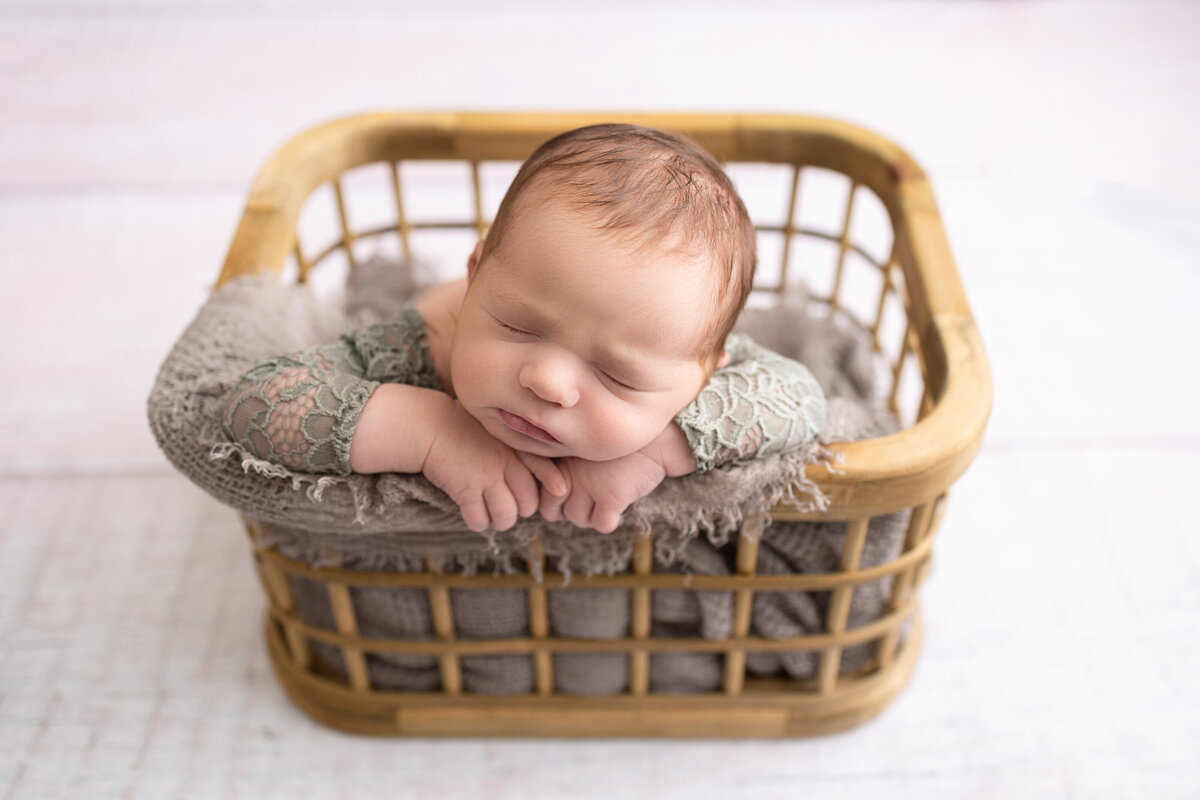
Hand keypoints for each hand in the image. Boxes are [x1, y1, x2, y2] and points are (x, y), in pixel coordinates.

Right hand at [422, 401, 564, 531]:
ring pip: (506, 516)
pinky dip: (478, 522)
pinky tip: (474, 514)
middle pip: (528, 501)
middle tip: (510, 505)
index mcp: (514, 446)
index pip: (543, 465)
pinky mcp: (464, 489)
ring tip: (493, 514)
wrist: (431, 425)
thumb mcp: (497, 430)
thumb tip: (547, 470)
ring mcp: (484, 476)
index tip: (561, 490)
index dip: (553, 481)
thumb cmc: (467, 429)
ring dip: (501, 520)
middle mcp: (504, 462)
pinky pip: (479, 519)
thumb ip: (519, 446)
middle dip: (521, 509)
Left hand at [538, 451, 667, 533]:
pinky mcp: (611, 497)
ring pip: (578, 519)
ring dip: (591, 516)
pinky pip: (602, 525)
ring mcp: (589, 485)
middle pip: (554, 512)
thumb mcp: (585, 449)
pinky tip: (618, 506)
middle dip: (570, 511)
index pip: (542, 496)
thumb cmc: (618, 446)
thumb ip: (565, 466)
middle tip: (588, 500)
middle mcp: (570, 472)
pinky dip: (610, 521)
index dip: (555, 502)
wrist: (656, 440)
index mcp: (560, 459)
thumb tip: (554, 494)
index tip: (574, 493)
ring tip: (605, 499)